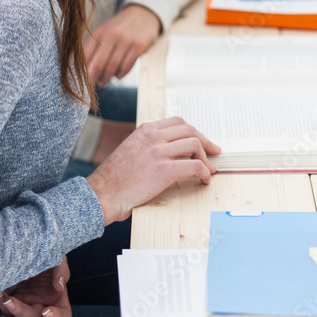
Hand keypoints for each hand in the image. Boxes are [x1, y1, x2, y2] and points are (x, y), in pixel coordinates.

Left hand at [0, 257, 70, 316]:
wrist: (30, 249)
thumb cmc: (48, 254)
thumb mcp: (58, 258)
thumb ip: (61, 270)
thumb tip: (59, 286)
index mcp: (57, 298)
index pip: (64, 315)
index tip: (46, 311)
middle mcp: (41, 304)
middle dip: (21, 312)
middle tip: (9, 301)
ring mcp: (26, 304)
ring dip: (8, 310)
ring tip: (0, 296)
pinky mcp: (13, 300)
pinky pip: (6, 310)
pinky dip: (1, 305)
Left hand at [85, 5, 161, 84]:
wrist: (142, 14)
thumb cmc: (119, 28)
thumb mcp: (104, 32)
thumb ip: (93, 49)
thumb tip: (83, 71)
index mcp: (99, 33)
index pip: (85, 56)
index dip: (82, 71)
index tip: (81, 81)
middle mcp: (111, 35)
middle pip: (97, 65)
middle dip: (93, 79)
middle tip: (92, 85)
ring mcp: (125, 40)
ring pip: (111, 68)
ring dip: (106, 79)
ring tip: (104, 81)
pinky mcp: (138, 46)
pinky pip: (125, 67)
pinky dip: (120, 75)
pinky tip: (118, 75)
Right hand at [87, 117, 220, 223]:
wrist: (102, 194)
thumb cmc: (115, 178)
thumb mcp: (130, 149)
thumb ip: (148, 145)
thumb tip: (170, 151)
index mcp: (146, 129)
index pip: (178, 122)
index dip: (194, 131)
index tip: (202, 141)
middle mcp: (153, 136)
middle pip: (189, 129)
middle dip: (205, 141)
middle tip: (214, 152)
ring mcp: (159, 151)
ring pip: (194, 144)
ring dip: (206, 158)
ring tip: (209, 170)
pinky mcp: (164, 170)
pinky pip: (194, 165)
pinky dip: (205, 172)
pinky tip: (204, 179)